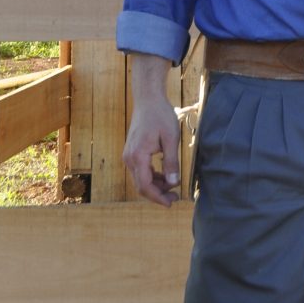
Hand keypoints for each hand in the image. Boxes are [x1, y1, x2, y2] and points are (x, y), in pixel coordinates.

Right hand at [123, 55, 180, 205]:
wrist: (148, 99)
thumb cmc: (161, 115)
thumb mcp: (171, 138)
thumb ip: (171, 162)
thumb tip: (173, 183)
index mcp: (138, 156)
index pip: (145, 186)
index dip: (158, 197)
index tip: (171, 203)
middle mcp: (129, 159)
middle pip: (141, 185)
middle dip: (158, 194)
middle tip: (175, 197)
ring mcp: (129, 155)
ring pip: (140, 179)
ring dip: (155, 185)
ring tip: (173, 186)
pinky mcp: (132, 152)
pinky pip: (140, 170)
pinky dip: (152, 176)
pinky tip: (164, 175)